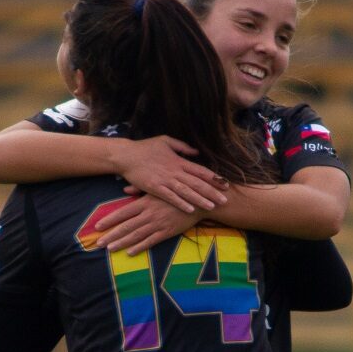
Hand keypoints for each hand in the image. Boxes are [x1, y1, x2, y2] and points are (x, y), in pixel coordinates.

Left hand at [96, 193, 202, 254]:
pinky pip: (151, 241)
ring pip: (136, 235)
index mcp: (145, 203)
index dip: (109, 220)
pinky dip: (140, 247)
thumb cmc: (175, 193)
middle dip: (111, 235)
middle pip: (126, 226)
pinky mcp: (167, 232)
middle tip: (98, 243)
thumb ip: (139, 190)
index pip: (123, 212)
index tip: (98, 226)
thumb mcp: (157, 188)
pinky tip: (130, 252)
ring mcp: (158, 224)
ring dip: (122, 243)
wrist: (197, 201)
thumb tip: (124, 189)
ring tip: (110, 249)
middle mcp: (149, 214)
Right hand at [109, 135, 226, 212]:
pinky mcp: (155, 188)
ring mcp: (165, 180)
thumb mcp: (166, 141)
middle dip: (212, 192)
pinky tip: (191, 209)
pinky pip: (170, 197)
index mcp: (179, 161)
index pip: (201, 170)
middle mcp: (175, 171)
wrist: (126, 155)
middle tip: (225, 200)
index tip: (226, 185)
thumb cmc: (145, 148)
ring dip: (200, 199)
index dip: (214, 178)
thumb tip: (197, 152)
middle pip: (197, 183)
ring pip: (187, 191)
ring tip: (212, 207)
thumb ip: (182, 147)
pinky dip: (181, 203)